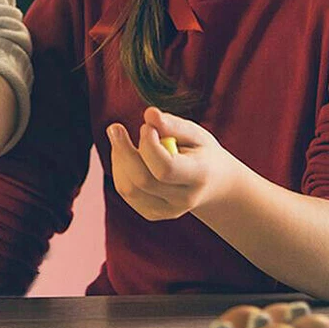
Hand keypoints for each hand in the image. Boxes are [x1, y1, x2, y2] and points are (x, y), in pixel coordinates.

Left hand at [107, 107, 239, 221]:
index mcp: (199, 177)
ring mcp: (167, 211)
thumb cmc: (201, 152)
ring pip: (129, 189)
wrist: (213, 184)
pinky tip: (126, 154)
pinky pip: (126, 192)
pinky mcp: (152, 213)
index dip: (149, 146)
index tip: (145, 126)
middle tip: (114, 127)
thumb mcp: (196, 134)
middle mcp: (183, 199)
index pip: (166, 169)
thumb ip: (173, 125)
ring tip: (122, 138)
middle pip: (143, 181)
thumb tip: (149, 114)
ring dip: (119, 160)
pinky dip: (120, 170)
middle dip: (123, 151)